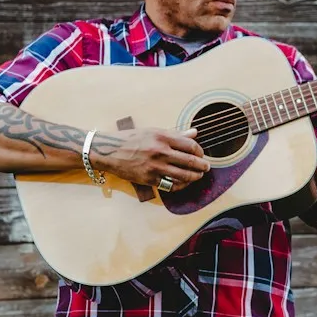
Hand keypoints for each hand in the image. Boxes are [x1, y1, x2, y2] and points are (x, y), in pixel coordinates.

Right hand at [94, 126, 210, 190]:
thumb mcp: (153, 131)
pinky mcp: (149, 179)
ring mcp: (155, 167)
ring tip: (198, 176)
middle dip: (202, 166)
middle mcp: (160, 152)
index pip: (190, 145)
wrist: (109, 151)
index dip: (200, 151)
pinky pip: (171, 185)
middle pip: (190, 161)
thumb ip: (175, 134)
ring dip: (194, 177)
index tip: (201, 154)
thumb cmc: (131, 139)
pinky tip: (184, 183)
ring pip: (183, 175)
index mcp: (162, 137)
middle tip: (206, 168)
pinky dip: (181, 185)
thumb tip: (194, 133)